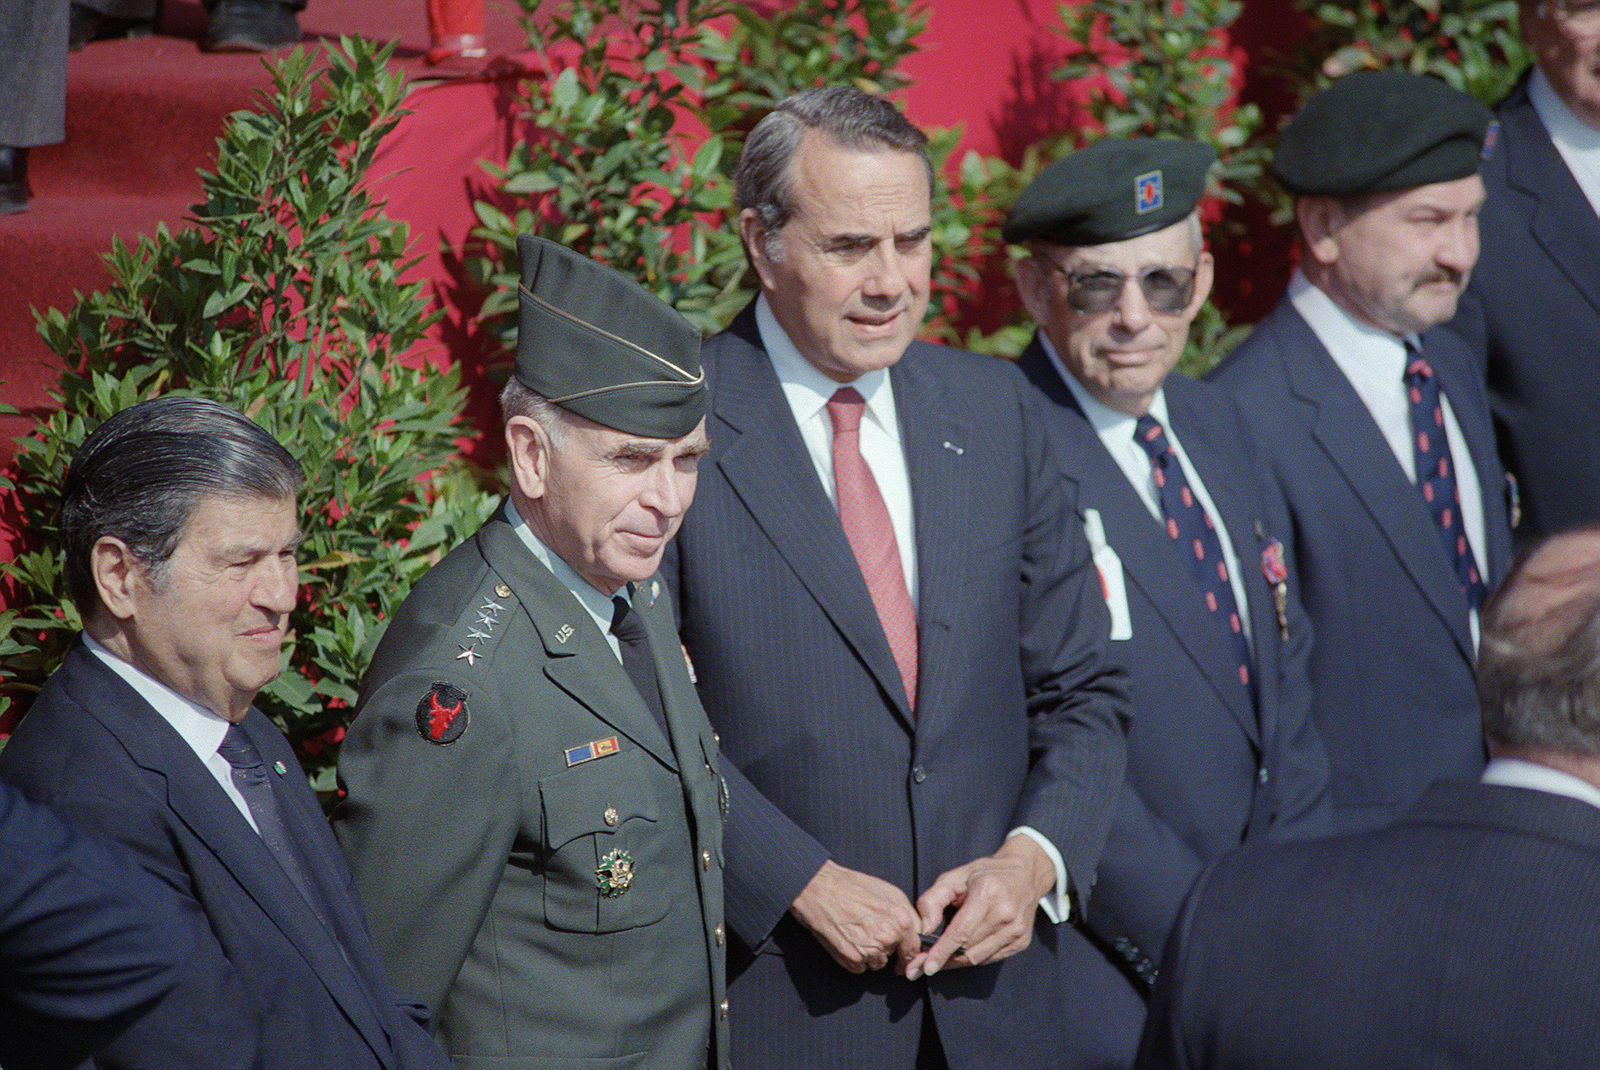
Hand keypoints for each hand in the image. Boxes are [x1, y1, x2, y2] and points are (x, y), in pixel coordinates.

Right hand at [790, 860, 921, 973]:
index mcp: (902, 920)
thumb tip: (918, 931)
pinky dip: (855, 959)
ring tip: (856, 932)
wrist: (819, 889)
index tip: (904, 957)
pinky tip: (847, 940)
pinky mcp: (852, 959)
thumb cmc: (852, 887)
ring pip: (877, 964)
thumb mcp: (889, 892)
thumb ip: (908, 914)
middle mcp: (888, 937)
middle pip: (895, 957)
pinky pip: (860, 968)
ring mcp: (870, 950)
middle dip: (887, 949)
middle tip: (871, 934)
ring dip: (870, 955)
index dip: (910, 953)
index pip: (914, 948)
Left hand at [905, 835, 1054, 979]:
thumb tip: (925, 929)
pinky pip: (989, 958)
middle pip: (968, 948)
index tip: (925, 965)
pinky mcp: (1021, 941)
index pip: (961, 932)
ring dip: (955, 962)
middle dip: (942, 958)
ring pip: (977, 958)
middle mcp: (1006, 914)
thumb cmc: (984, 874)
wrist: (1025, 875)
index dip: (941, 951)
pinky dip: (971, 958)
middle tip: (920, 964)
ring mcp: (1016, 930)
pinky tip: (960, 952)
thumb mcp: (954, 877)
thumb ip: (933, 899)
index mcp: (988, 893)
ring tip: (938, 959)